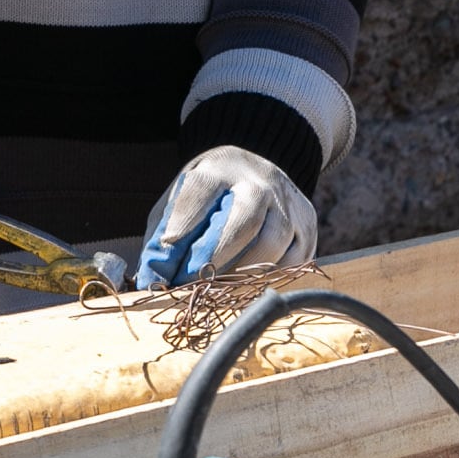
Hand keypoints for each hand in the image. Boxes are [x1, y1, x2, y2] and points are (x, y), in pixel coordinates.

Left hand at [137, 147, 318, 288]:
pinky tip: (249, 284)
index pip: (201, 190)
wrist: (255, 171)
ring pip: (273, 243)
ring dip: (243, 272)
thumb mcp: (180, 200)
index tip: (168, 245)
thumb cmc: (208, 196)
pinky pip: (294, 259)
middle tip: (195, 280)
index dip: (185, 220)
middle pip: (245, 219)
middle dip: (218, 255)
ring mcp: (288, 201)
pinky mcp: (307, 223)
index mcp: (220, 168)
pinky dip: (270, 277)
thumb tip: (151, 280)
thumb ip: (162, 237)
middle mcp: (260, 180)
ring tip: (219, 289)